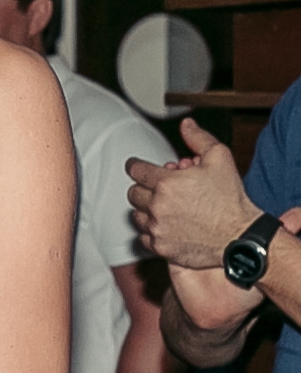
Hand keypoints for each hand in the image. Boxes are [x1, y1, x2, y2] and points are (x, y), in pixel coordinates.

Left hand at [126, 119, 255, 267]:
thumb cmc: (230, 199)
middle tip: (158, 189)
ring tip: (164, 207)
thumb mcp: (219, 159)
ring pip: (136, 215)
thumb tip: (186, 125)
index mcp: (166, 183)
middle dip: (144, 188)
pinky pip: (144, 237)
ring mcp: (157, 228)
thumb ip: (198, 139)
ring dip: (146, 209)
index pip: (136, 170)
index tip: (135, 166)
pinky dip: (151, 231)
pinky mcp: (160, 247)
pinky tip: (165, 226)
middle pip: (133, 193)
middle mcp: (157, 206)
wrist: (239, 235)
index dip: (135, 166)